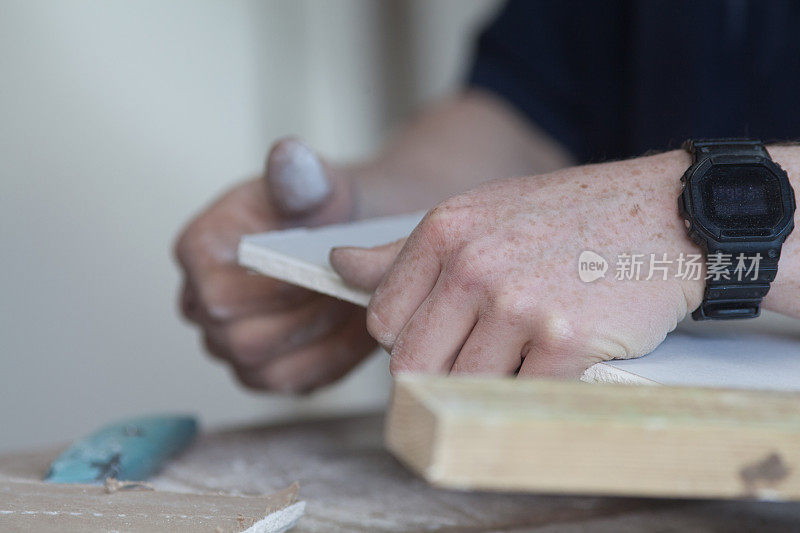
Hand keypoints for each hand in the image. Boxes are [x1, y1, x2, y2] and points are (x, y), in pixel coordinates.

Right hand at [174, 138, 375, 392]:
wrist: (348, 236)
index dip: (278, 293)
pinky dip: (333, 362)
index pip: (220, 297)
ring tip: (359, 311)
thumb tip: (288, 155)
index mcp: (199, 250)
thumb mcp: (317, 184)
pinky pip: (295, 384)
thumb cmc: (324, 208)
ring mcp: (229, 344)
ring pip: (267, 372)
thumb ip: (300, 174)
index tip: (328, 275)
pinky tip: (360, 333)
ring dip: (322, 344)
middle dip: (307, 322)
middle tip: (353, 296)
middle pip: (242, 343)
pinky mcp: (265, 371)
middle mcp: (200, 304)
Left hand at [331, 151, 704, 377]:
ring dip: (487, 384)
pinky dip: (531, 393)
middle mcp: (474, 267)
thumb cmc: (570, 217)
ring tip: (522, 354)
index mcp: (444, 232)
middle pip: (411, 365)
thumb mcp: (478, 214)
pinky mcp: (566, 342)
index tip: (439, 338)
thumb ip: (403, 252)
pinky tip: (553, 364)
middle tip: (476, 358)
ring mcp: (520, 306)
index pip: (382, 322)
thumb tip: (338, 266)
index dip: (406, 341)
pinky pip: (520, 397)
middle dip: (435, 374)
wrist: (668, 213)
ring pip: (462, 387)